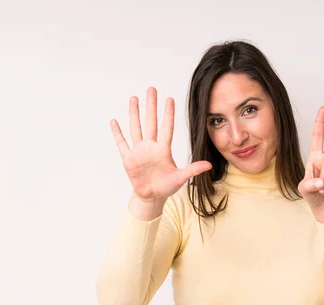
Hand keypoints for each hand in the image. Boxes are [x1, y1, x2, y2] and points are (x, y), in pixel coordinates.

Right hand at [110, 87, 211, 201]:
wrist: (151, 197)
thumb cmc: (166, 186)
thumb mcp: (180, 178)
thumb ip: (193, 170)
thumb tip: (209, 165)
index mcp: (163, 150)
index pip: (167, 127)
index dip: (168, 114)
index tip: (170, 99)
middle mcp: (151, 147)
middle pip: (150, 122)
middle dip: (151, 106)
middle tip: (152, 89)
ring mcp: (138, 151)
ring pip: (136, 128)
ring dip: (134, 114)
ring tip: (134, 98)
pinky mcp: (128, 159)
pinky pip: (122, 143)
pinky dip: (117, 133)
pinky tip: (114, 121)